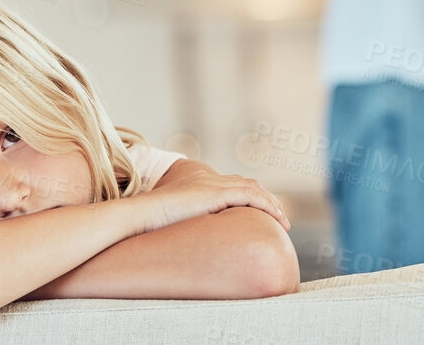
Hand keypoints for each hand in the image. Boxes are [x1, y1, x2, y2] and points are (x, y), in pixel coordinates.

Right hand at [136, 162, 288, 233]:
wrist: (140, 214)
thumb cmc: (149, 223)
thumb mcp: (172, 222)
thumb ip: (184, 224)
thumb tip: (188, 245)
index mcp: (198, 183)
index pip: (232, 184)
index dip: (250, 195)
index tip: (261, 210)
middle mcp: (208, 179)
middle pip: (247, 183)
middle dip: (266, 198)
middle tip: (279, 216)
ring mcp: (212, 184)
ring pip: (253, 188)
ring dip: (271, 204)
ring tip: (283, 221)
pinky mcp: (215, 193)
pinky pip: (250, 196)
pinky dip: (266, 205)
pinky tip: (276, 218)